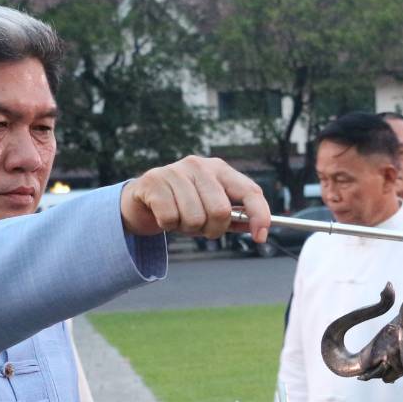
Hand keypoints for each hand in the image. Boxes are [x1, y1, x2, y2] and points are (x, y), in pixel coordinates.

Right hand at [120, 156, 270, 242]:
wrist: (142, 199)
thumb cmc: (182, 205)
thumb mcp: (210, 210)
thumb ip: (234, 218)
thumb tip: (260, 229)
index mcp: (220, 169)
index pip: (249, 190)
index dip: (259, 214)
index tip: (260, 236)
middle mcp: (200, 165)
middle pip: (220, 211)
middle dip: (212, 229)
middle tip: (200, 228)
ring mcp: (175, 170)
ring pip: (194, 218)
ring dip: (187, 228)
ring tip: (179, 219)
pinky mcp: (153, 181)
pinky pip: (169, 218)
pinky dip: (167, 226)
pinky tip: (163, 215)